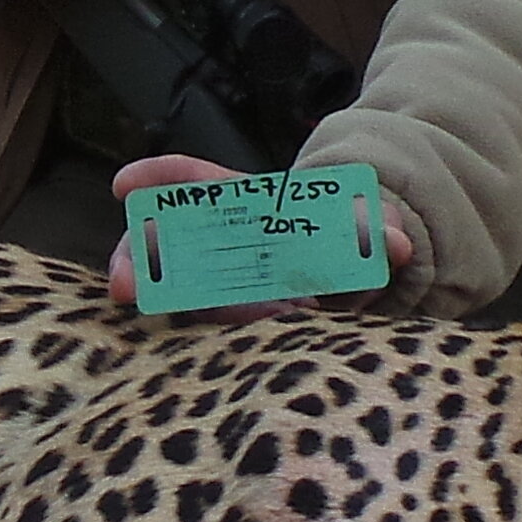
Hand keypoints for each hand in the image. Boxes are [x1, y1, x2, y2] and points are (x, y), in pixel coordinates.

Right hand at [105, 153, 413, 316]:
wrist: (358, 280)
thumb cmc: (352, 244)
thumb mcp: (366, 233)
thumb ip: (375, 234)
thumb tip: (397, 243)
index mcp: (249, 208)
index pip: (196, 183)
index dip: (160, 179)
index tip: (124, 185)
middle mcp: (223, 242)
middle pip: (161, 238)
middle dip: (135, 255)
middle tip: (124, 285)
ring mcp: (218, 282)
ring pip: (169, 283)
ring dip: (155, 294)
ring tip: (141, 306)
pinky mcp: (225, 317)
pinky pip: (202, 322)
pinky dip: (202, 330)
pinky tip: (222, 343)